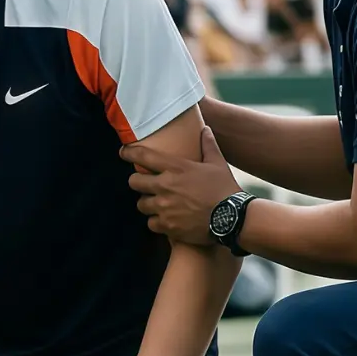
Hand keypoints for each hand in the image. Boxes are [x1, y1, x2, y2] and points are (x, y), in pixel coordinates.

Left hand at [123, 127, 241, 246]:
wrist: (232, 218)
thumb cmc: (225, 189)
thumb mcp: (217, 163)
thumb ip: (208, 145)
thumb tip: (205, 129)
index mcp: (176, 168)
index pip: (143, 156)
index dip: (129, 153)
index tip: (123, 153)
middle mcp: (166, 186)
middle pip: (134, 182)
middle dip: (137, 182)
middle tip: (144, 185)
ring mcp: (165, 207)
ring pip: (141, 204)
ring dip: (147, 203)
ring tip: (156, 203)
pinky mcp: (168, 226)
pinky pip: (151, 223)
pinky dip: (156, 222)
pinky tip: (165, 219)